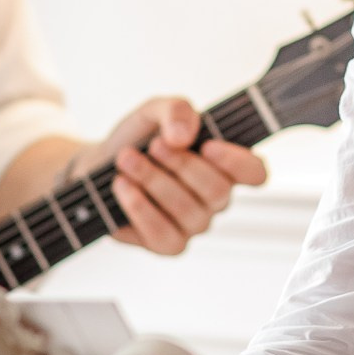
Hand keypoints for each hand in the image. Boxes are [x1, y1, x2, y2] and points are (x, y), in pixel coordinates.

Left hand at [79, 97, 268, 255]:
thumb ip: (175, 110)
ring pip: (189, 212)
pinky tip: (122, 186)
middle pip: (218, 191)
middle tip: (153, 145)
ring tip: (126, 160)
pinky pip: (164, 235)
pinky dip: (140, 208)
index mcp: (224, 164)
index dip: (238, 163)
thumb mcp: (153, 111)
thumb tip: (183, 136)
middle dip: (181, 165)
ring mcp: (194, 224)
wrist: (98, 164)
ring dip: (154, 181)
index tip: (208, 145)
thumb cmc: (137, 139)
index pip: (256, 173)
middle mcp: (215, 198)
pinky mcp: (168, 243)